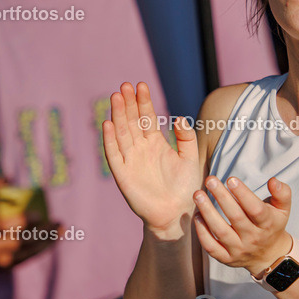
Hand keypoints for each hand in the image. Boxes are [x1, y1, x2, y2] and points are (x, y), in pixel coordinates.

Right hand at [0, 175, 61, 267]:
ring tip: (61, 227)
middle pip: (18, 243)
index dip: (22, 222)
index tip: (38, 215)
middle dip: (39, 233)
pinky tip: (57, 235)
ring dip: (47, 240)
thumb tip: (7, 178)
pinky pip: (28, 257)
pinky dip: (44, 246)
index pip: (2, 226)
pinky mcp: (7, 265)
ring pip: (26, 252)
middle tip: (55, 222)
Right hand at [102, 82, 201, 236]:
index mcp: (155, 143)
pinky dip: (110, 140)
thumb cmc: (184, 187)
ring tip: (116, 97)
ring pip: (121, 133)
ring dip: (118, 115)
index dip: (143, 102)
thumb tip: (179, 117)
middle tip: (125, 85)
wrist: (176, 214)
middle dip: (128, 103)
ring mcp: (130, 160)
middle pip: (131, 121)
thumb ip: (186, 138)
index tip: (141, 85)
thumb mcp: (190, 158)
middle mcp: (140, 148)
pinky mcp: (122, 175)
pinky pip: (114, 155)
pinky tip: (108, 124)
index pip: (147, 117)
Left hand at [192, 175, 292, 276]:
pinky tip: (196, 215)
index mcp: (268, 224)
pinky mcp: (226, 258)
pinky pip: (211, 247)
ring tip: (198, 195)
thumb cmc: (272, 225)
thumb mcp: (283, 209)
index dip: (243, 194)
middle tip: (210, 180)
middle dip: (221, 197)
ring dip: (207, 212)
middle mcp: (253, 238)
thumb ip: (282, 193)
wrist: (269, 256)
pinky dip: (201, 232)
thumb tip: (273, 180)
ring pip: (220, 231)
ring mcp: (239, 250)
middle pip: (236, 217)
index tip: (231, 179)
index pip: (256, 209)